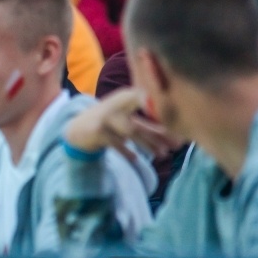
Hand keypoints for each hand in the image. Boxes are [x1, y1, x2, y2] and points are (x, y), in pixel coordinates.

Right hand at [64, 88, 178, 160]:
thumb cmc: (109, 123)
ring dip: (148, 143)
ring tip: (162, 154)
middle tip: (177, 145)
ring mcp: (105, 118)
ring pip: (131, 131)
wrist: (77, 128)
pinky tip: (136, 159)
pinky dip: (126, 151)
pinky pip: (115, 142)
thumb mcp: (127, 121)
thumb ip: (148, 126)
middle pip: (143, 119)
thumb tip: (177, 138)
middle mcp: (115, 105)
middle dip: (161, 133)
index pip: (148, 105)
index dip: (164, 115)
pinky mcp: (97, 130)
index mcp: (125, 98)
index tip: (180, 128)